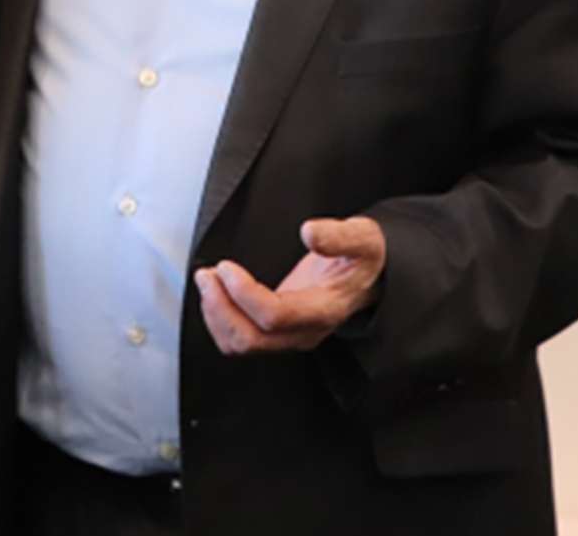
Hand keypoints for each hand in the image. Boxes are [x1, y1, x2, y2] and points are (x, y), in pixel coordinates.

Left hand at [195, 217, 386, 354]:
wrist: (369, 279)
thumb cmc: (363, 260)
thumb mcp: (363, 239)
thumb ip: (339, 236)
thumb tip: (310, 232)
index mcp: (324, 309)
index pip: (275, 316)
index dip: (244, 293)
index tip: (227, 267)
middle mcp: (305, 331)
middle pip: (251, 339)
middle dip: (220, 307)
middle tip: (208, 275)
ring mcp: (290, 336)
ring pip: (242, 345)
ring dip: (216, 315)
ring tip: (208, 282)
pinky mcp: (277, 333)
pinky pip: (240, 340)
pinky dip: (220, 320)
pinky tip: (217, 295)